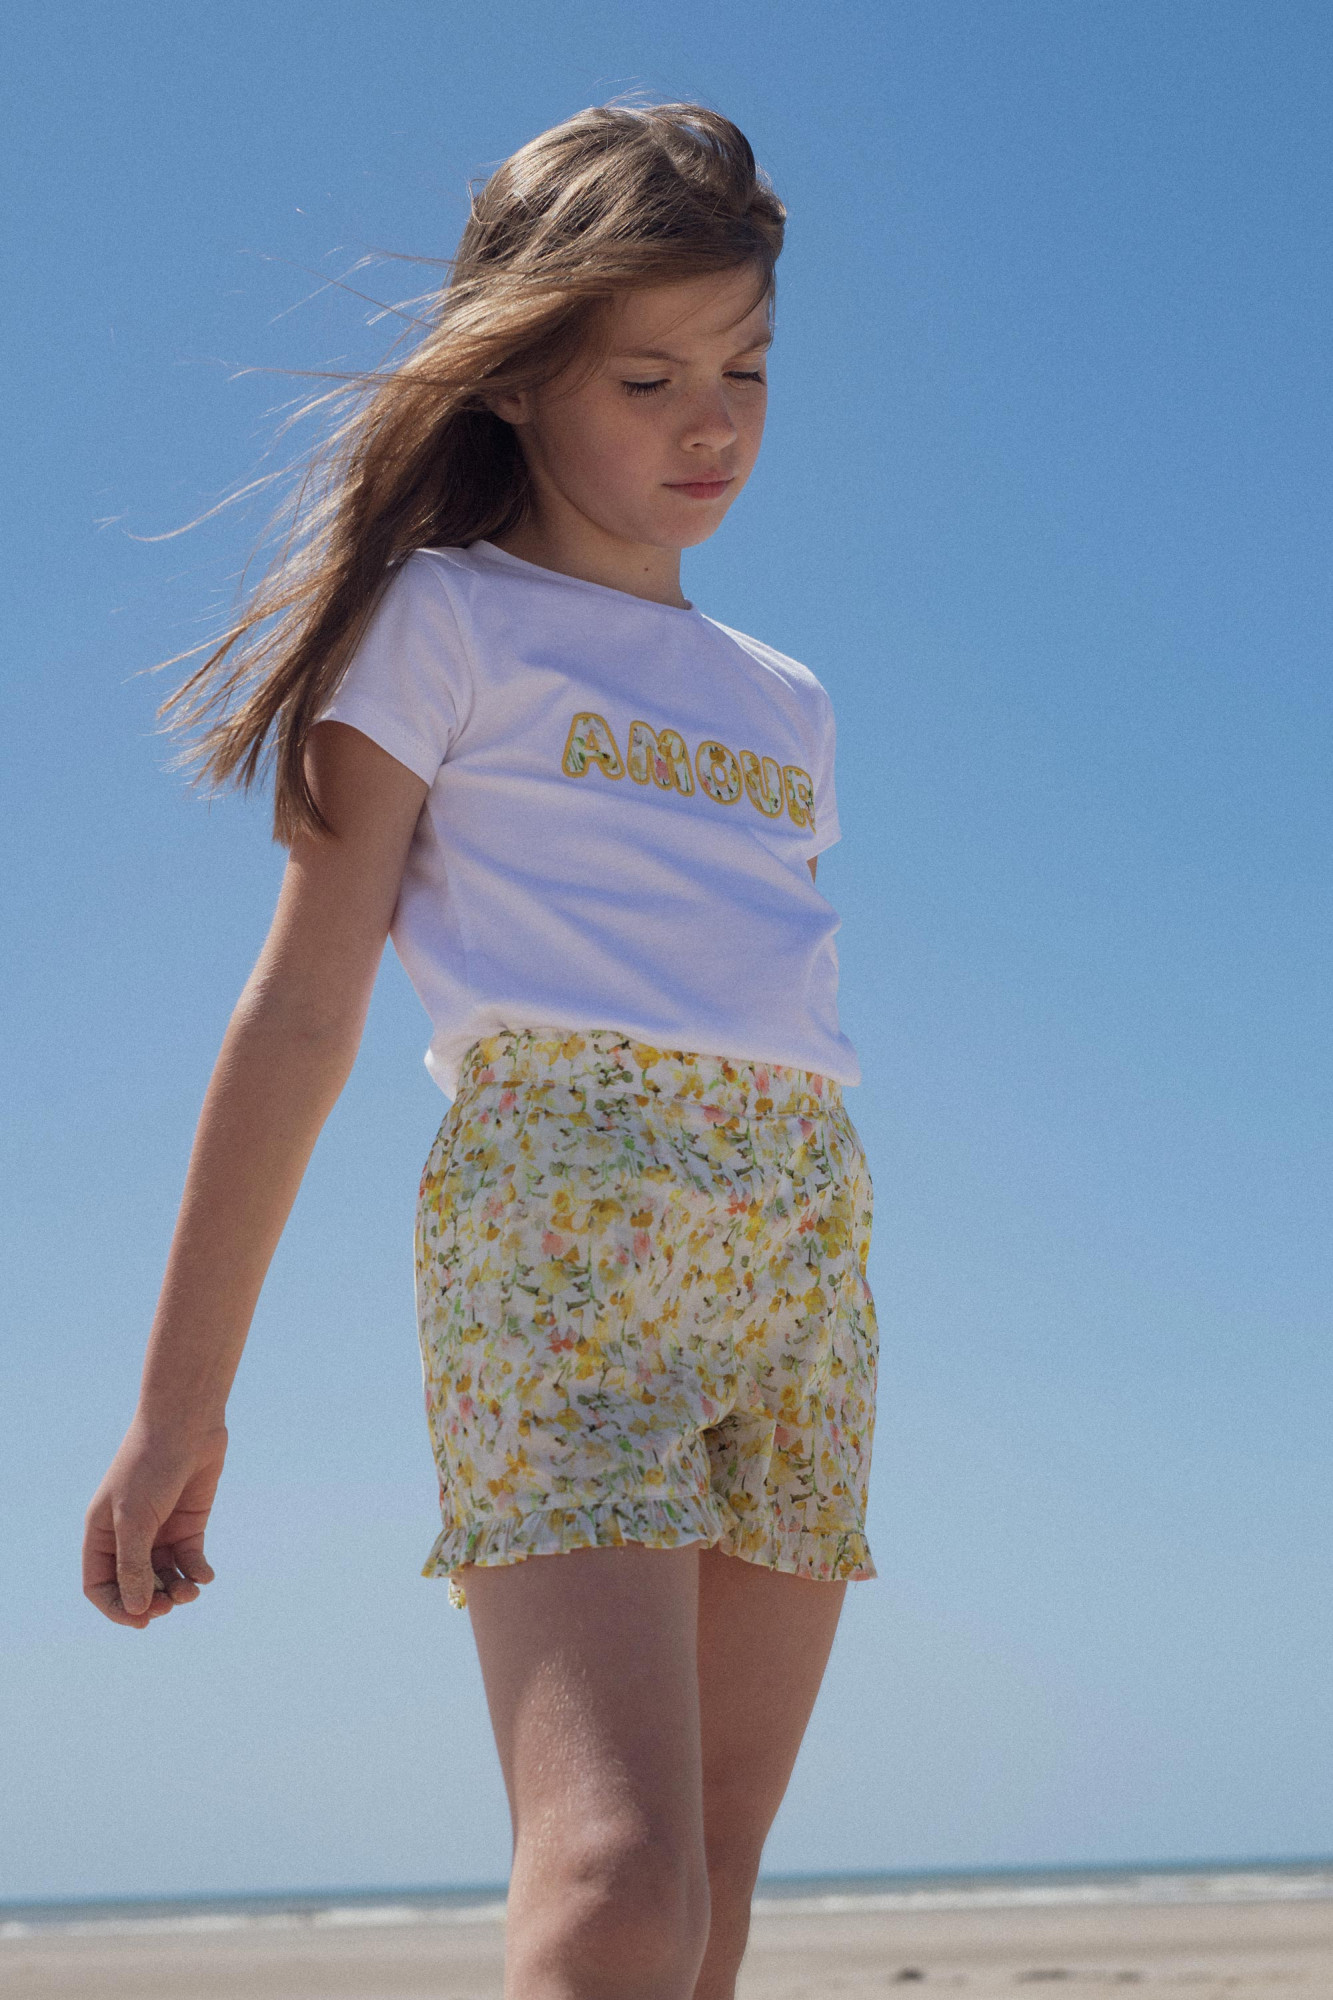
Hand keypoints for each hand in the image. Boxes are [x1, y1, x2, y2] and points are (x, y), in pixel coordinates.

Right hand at [83, 1421, 227, 1628]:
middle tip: (170, 1604)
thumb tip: (137, 1610)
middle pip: (135, 1586)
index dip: (118, 1607)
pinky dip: (197, 1571)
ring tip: (191, 1591)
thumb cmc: (150, 1466)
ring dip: (177, 1590)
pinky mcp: (189, 1522)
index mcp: (102, 1534)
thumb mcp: (135, 1519)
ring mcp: (159, 1530)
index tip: (142, 1619)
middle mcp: (129, 1536)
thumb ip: (134, 1566)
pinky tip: (205, 1575)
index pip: (100, 1585)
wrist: (186, 1423)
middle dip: (151, 1600)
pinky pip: (190, 1559)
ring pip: (165, 1576)